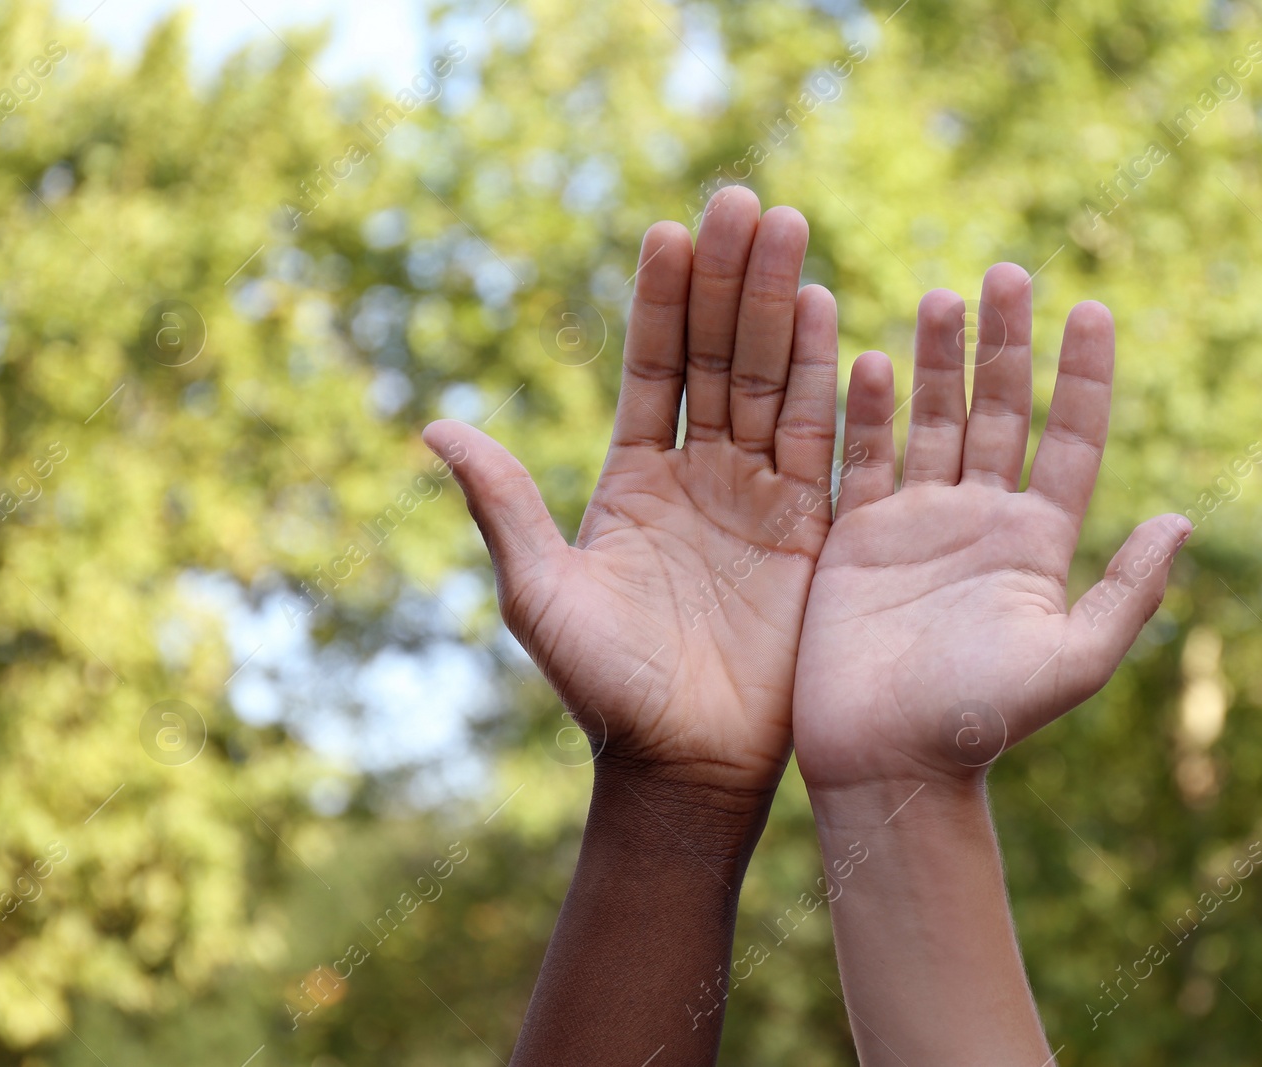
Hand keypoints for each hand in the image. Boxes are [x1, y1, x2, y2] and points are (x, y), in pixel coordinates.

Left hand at [426, 186, 837, 804]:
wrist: (686, 764)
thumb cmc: (605, 688)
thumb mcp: (540, 593)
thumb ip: (502, 506)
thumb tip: (434, 427)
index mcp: (633, 478)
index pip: (653, 368)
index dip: (662, 302)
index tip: (670, 232)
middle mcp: (698, 473)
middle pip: (720, 356)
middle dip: (730, 279)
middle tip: (743, 200)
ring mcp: (759, 496)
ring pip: (771, 383)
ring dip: (779, 308)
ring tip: (787, 227)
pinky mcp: (811, 530)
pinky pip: (821, 444)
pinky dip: (825, 383)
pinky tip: (827, 316)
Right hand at [793, 265, 1189, 790]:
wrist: (888, 764)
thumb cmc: (982, 723)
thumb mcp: (1073, 661)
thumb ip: (1127, 590)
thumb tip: (1183, 519)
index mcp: (1037, 542)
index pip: (1071, 440)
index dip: (1084, 377)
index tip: (1094, 309)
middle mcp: (979, 520)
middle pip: (999, 411)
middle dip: (1006, 343)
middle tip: (1009, 272)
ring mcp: (915, 523)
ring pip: (932, 420)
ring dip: (939, 360)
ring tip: (944, 295)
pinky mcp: (855, 537)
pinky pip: (862, 458)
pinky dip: (866, 409)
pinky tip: (871, 358)